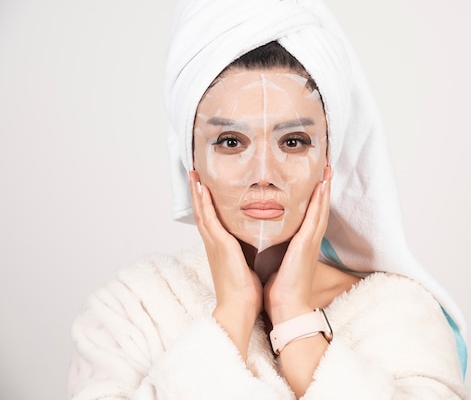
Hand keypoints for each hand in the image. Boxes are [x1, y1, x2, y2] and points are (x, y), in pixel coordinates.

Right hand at [189, 170, 261, 358]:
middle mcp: (214, 244)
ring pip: (202, 212)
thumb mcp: (248, 266)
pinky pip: (209, 218)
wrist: (238, 309)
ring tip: (194, 174)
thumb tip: (261, 245)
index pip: (211, 221)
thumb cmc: (245, 293)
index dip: (207, 204)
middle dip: (198, 194)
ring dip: (197, 192)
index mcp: (221, 249)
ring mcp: (214, 244)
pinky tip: (202, 188)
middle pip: (202, 213)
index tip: (205, 188)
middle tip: (195, 174)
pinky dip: (204, 202)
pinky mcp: (220, 245)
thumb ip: (250, 253)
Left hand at [264, 166, 331, 324]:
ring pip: (320, 210)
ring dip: (325, 190)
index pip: (310, 216)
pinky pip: (315, 219)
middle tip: (326, 168)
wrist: (286, 308)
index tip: (316, 181)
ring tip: (327, 171)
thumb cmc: (280, 289)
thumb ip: (275, 248)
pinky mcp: (306, 245)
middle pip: (319, 209)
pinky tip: (321, 187)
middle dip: (323, 189)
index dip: (314, 198)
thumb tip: (263, 239)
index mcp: (302, 245)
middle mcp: (310, 241)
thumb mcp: (276, 262)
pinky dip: (319, 202)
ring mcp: (310, 242)